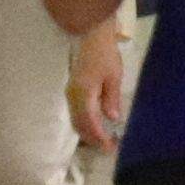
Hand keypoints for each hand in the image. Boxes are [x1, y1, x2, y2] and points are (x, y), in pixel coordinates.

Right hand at [68, 30, 128, 148]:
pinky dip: (85, 123)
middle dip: (92, 138)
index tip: (110, 147)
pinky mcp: (72, 90)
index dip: (98, 137)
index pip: (89, 122)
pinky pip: (76, 112)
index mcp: (83, 93)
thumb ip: (111, 98)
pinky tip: (95, 126)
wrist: (90, 36)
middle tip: (108, 148)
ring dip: (88, 132)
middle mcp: (73, 96)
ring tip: (103, 140)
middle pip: (79, 124)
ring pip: (75, 119)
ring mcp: (70, 93)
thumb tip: (111, 118)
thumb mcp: (113, 76)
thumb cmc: (105, 54)